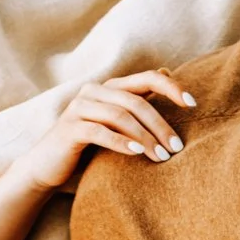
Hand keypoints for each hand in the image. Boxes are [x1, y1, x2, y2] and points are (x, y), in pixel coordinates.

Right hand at [12, 71, 196, 190]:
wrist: (46, 166)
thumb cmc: (87, 146)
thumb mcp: (115, 123)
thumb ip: (137, 101)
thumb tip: (167, 72)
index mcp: (109, 87)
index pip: (147, 78)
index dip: (172, 88)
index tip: (193, 104)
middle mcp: (93, 91)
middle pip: (136, 102)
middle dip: (160, 125)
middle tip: (177, 147)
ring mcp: (79, 107)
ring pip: (120, 116)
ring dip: (145, 137)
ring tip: (162, 157)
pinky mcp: (69, 128)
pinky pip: (100, 131)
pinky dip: (120, 142)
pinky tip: (137, 153)